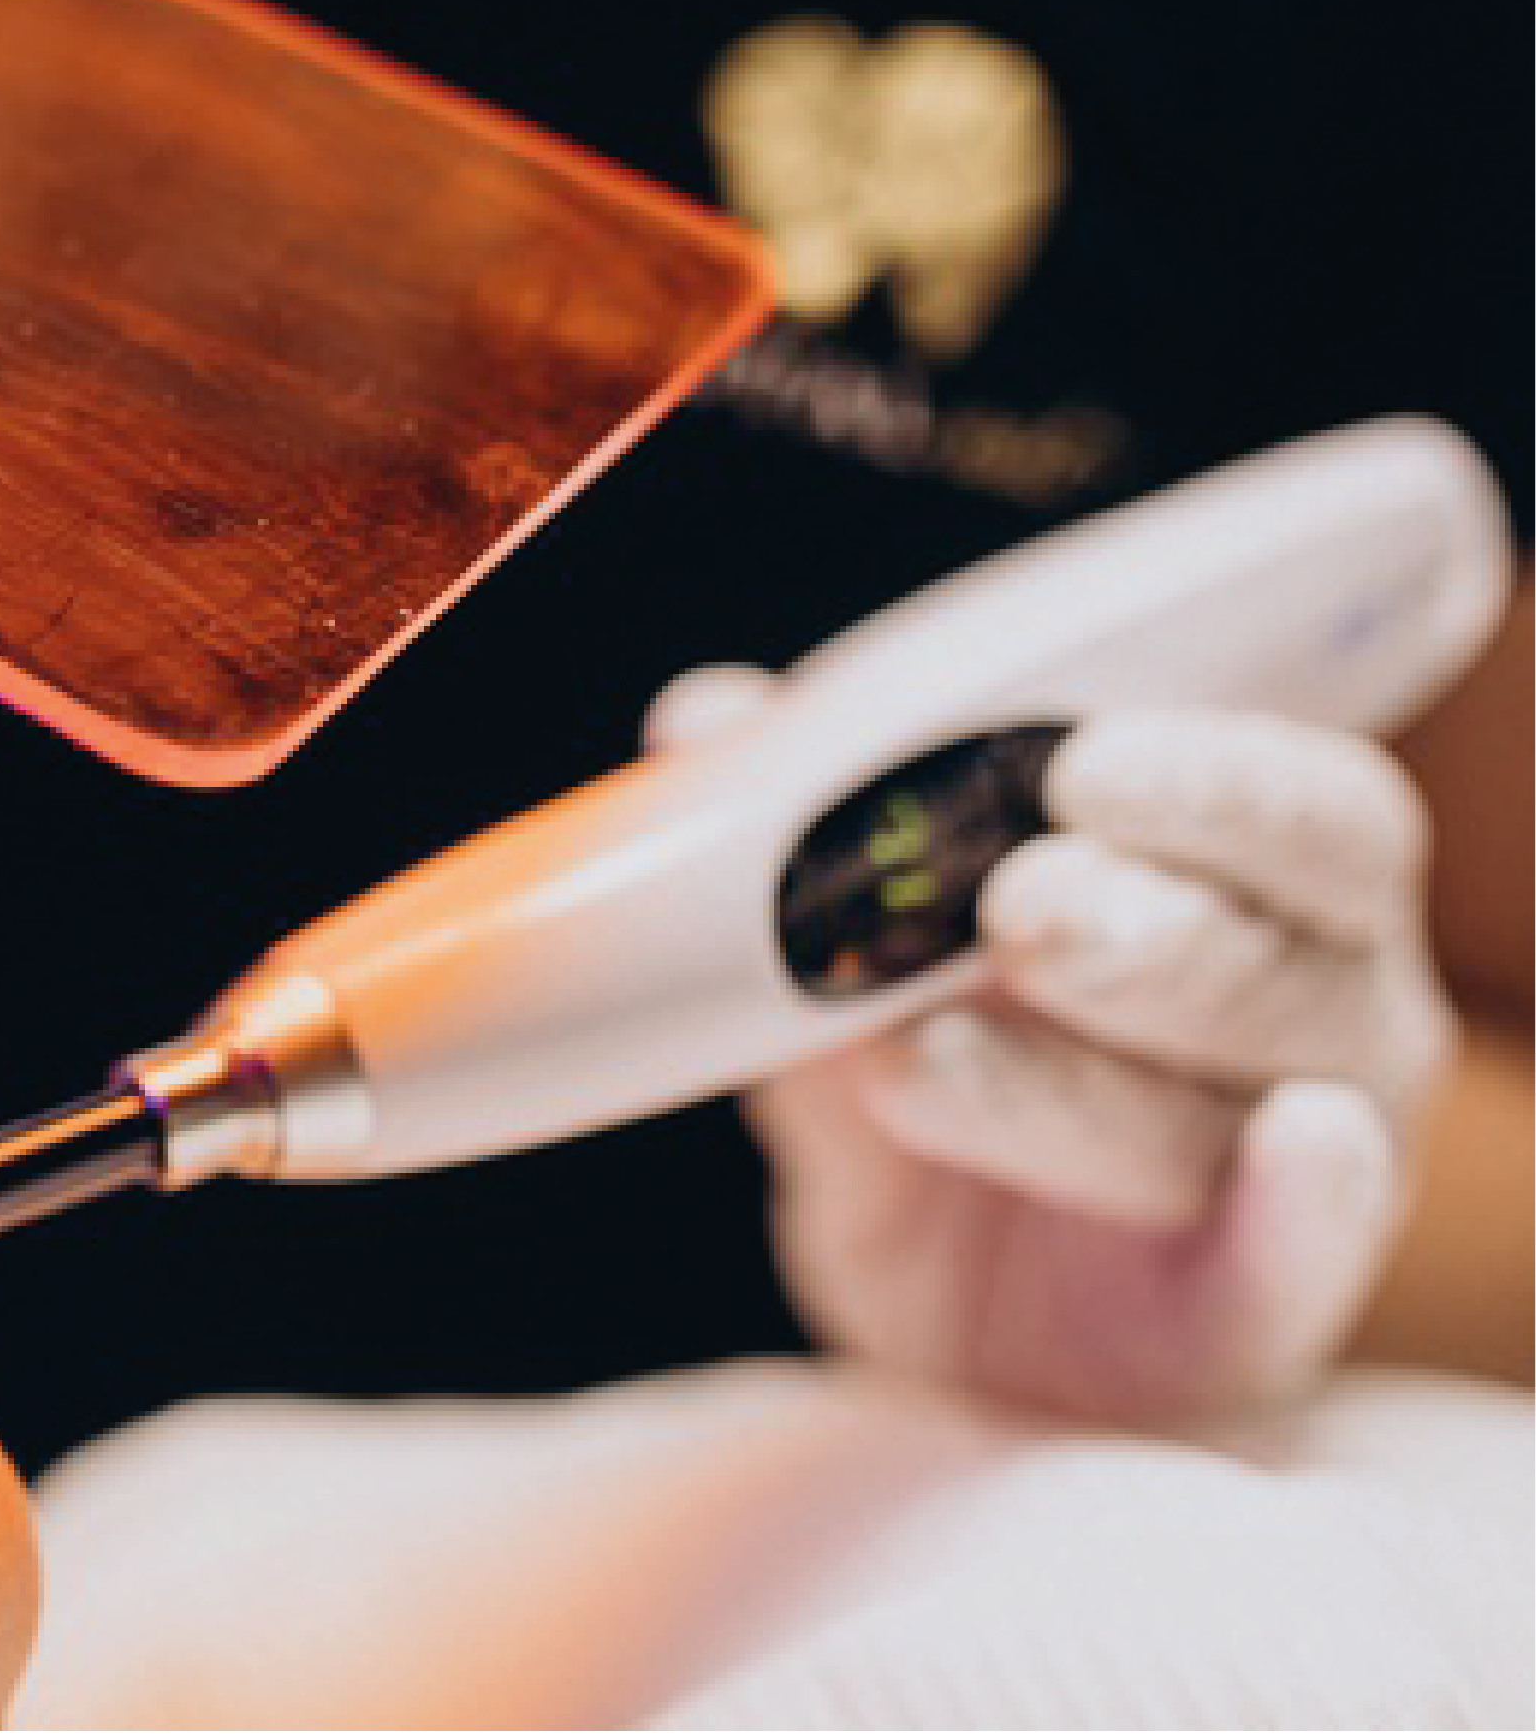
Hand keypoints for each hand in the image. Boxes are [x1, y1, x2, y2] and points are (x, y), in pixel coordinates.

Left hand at [650, 668, 1455, 1421]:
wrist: (938, 1295)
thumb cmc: (941, 1065)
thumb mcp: (856, 955)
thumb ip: (805, 847)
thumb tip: (706, 715)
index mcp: (1257, 884)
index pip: (1302, 809)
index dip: (1209, 780)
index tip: (1077, 761)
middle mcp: (1322, 1014)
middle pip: (1277, 958)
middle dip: (1135, 929)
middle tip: (1013, 913)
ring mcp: (1308, 1171)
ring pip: (1236, 1109)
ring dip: (1072, 1079)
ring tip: (912, 1062)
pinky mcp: (1253, 1314)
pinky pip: (1297, 1262)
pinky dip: (1296, 1209)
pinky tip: (1297, 1146)